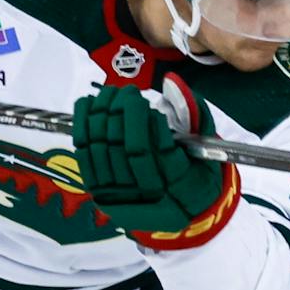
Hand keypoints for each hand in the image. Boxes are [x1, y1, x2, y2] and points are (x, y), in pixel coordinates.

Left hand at [72, 77, 236, 247]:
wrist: (176, 206)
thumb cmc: (193, 171)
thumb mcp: (206, 145)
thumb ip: (194, 113)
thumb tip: (173, 83)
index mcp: (182, 191)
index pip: (158, 154)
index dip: (145, 125)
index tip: (147, 104)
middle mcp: (149, 199)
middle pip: (127, 150)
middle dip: (125, 113)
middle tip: (130, 92)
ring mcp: (121, 198)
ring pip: (104, 149)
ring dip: (105, 114)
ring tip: (114, 94)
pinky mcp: (98, 190)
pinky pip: (84, 154)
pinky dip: (83, 124)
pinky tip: (89, 103)